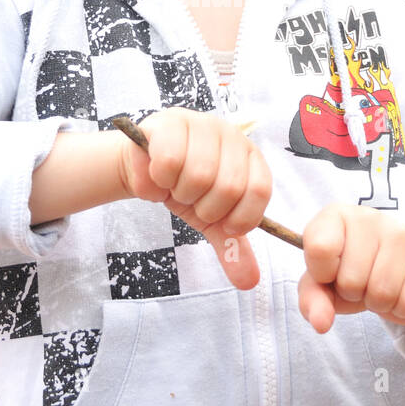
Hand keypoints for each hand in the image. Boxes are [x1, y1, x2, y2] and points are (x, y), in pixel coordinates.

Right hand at [116, 107, 271, 289]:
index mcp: (251, 157)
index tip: (221, 221)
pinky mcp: (171, 122)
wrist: (145, 171)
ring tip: (174, 186)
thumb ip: (230, 248)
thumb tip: (250, 282)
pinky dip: (159, 180)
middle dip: (203, 207)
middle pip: (228, 187)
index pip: (259, 191)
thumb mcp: (210, 220)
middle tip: (191, 200)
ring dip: (179, 193)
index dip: (239, 216)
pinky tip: (158, 174)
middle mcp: (232, 136)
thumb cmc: (185, 190)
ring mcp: (202, 124)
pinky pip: (169, 162)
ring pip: (198, 175)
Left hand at [298, 203, 404, 333]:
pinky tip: (401, 291)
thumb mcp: (322, 284)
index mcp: (336, 216)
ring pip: (383, 293)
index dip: (323, 273)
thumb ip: (313, 300)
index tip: (330, 271)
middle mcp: (370, 217)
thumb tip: (322, 323)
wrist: (394, 267)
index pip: (320, 248)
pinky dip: (403, 310)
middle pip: (352, 280)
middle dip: (354, 293)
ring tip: (379, 287)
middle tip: (360, 282)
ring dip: (379, 303)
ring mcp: (402, 233)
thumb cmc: (349, 270)